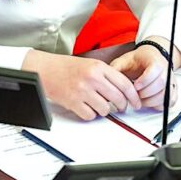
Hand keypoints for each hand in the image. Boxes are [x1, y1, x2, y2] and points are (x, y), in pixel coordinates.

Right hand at [22, 50, 141, 120]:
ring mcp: (83, 90)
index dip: (133, 96)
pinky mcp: (73, 102)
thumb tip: (123, 90)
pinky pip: (90, 115)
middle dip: (121, 106)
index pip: (125, 83)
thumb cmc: (65, 67)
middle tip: (119, 107)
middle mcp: (92, 78)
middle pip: (118, 98)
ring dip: (103, 110)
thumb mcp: (90, 64)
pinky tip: (85, 106)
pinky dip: (90, 114)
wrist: (44, 69)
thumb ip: (106, 75)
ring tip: (96, 104)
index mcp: (99, 67)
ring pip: (105, 109)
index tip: (136, 102)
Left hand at [110, 39, 180, 109]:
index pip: (155, 69)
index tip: (136, 86)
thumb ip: (117, 67)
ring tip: (141, 101)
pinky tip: (150, 103)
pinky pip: (171, 100)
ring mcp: (171, 80)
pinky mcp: (172, 89)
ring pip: (167, 94)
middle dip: (147, 93)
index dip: (145, 80)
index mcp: (154, 60)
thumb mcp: (125, 60)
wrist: (150, 58)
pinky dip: (160, 105)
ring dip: (153, 101)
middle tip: (137, 96)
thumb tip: (107, 76)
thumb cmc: (138, 60)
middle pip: (162, 83)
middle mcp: (166, 69)